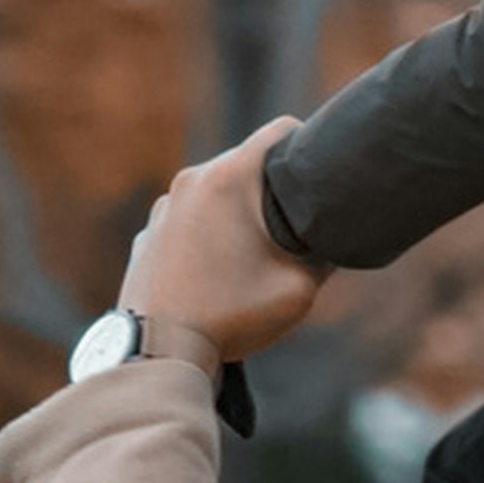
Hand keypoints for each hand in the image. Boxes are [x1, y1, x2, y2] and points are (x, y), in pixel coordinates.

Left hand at [120, 120, 325, 361]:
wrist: (160, 352)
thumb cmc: (232, 315)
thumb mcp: (299, 286)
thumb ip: (325, 253)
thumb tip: (337, 237)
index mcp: (228, 177)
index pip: (281, 130)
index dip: (310, 142)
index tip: (322, 170)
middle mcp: (190, 182)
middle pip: (246, 163)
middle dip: (272, 187)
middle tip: (295, 224)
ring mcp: (162, 210)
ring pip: (214, 195)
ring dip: (237, 215)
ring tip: (254, 257)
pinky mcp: (146, 239)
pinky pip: (188, 225)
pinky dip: (208, 239)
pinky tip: (218, 275)